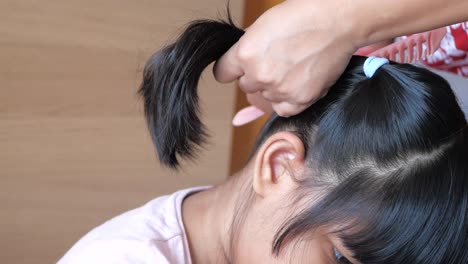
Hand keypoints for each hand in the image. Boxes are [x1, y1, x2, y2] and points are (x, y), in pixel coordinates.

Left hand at [214, 0, 358, 122]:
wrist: (337, 20)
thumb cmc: (303, 15)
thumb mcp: (263, 25)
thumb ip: (248, 47)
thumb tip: (240, 62)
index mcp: (245, 53)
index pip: (223, 73)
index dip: (232, 69)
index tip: (237, 69)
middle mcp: (259, 75)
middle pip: (246, 86)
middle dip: (256, 76)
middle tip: (276, 62)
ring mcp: (280, 90)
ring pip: (265, 98)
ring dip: (274, 88)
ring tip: (292, 69)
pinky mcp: (300, 100)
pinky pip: (283, 109)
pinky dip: (287, 100)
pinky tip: (296, 84)